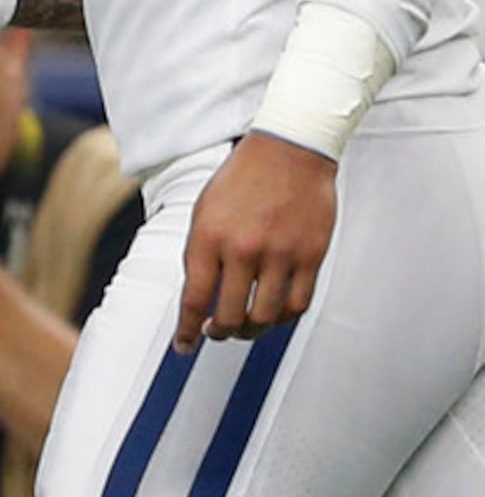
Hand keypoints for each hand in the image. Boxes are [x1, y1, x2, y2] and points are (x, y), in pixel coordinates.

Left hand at [173, 132, 337, 350]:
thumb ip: (200, 253)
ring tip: (244, 327)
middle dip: (220, 333)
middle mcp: (243, 249)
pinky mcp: (311, 256)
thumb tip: (199, 295)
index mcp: (209, 236)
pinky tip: (272, 314)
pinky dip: (282, 318)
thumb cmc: (242, 178)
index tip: (185, 346)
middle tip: (216, 334)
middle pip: (231, 316)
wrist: (290, 150)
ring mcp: (280, 254)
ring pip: (266, 317)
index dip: (188, 330)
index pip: (194, 298)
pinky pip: (297, 305)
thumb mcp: (204, 210)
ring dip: (252, 331)